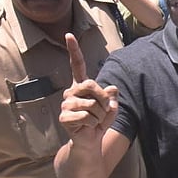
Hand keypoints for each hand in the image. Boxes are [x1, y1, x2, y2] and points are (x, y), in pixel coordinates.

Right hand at [59, 33, 118, 151]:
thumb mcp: (110, 107)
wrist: (90, 142)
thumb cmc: (99, 122)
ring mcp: (66, 104)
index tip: (68, 34)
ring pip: (91, 104)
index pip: (77, 65)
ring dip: (99, 115)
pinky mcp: (64, 117)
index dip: (74, 50)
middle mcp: (71, 92)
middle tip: (102, 111)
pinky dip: (93, 124)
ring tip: (94, 121)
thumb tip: (113, 89)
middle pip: (91, 84)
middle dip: (103, 99)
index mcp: (81, 86)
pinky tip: (87, 127)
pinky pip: (87, 116)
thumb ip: (112, 96)